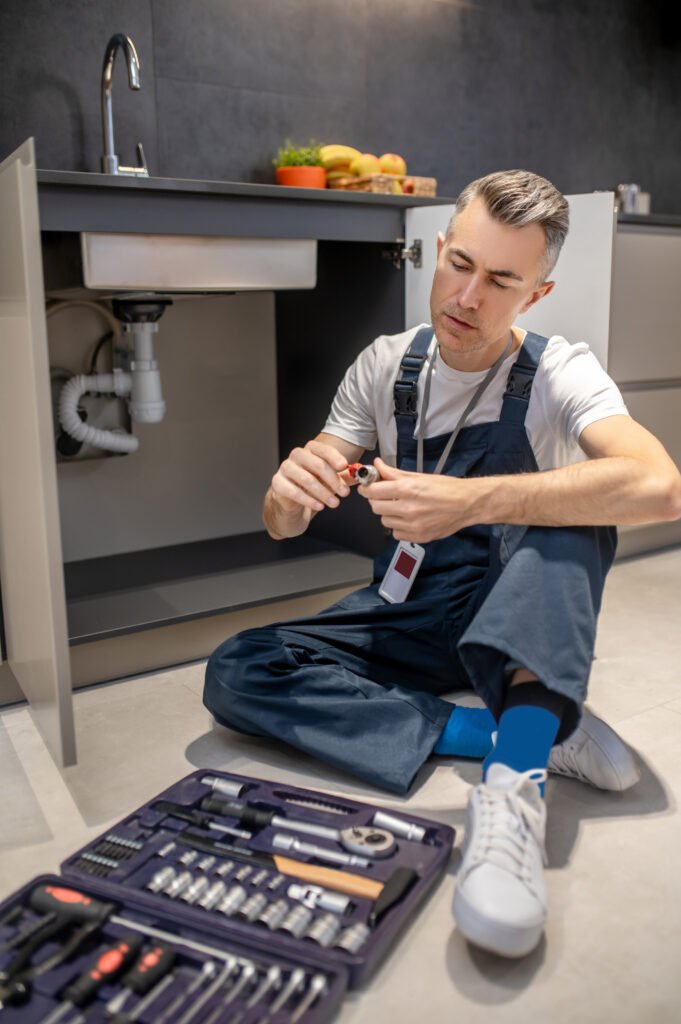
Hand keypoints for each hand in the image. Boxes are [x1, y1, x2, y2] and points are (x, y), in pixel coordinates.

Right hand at [271, 440, 350, 513]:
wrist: (291, 500)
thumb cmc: (312, 485)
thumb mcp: (330, 480)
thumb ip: (343, 477)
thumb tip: (358, 476)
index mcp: (310, 450)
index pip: (323, 449)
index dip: (334, 457)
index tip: (344, 466)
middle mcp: (297, 456)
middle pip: (317, 464)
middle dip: (333, 480)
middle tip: (344, 493)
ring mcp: (285, 468)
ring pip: (307, 479)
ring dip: (324, 493)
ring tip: (334, 503)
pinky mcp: (278, 483)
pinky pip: (294, 492)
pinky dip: (309, 500)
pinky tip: (319, 506)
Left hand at [358, 457, 477, 541]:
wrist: (467, 504)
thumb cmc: (447, 489)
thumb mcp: (419, 476)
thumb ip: (394, 473)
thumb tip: (378, 466)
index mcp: (408, 490)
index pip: (373, 491)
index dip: (367, 488)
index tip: (367, 487)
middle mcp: (409, 508)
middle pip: (375, 507)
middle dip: (377, 500)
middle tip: (384, 496)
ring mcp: (413, 525)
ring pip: (385, 521)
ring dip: (388, 513)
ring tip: (400, 507)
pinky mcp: (418, 536)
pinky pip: (396, 533)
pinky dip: (398, 526)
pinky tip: (408, 518)